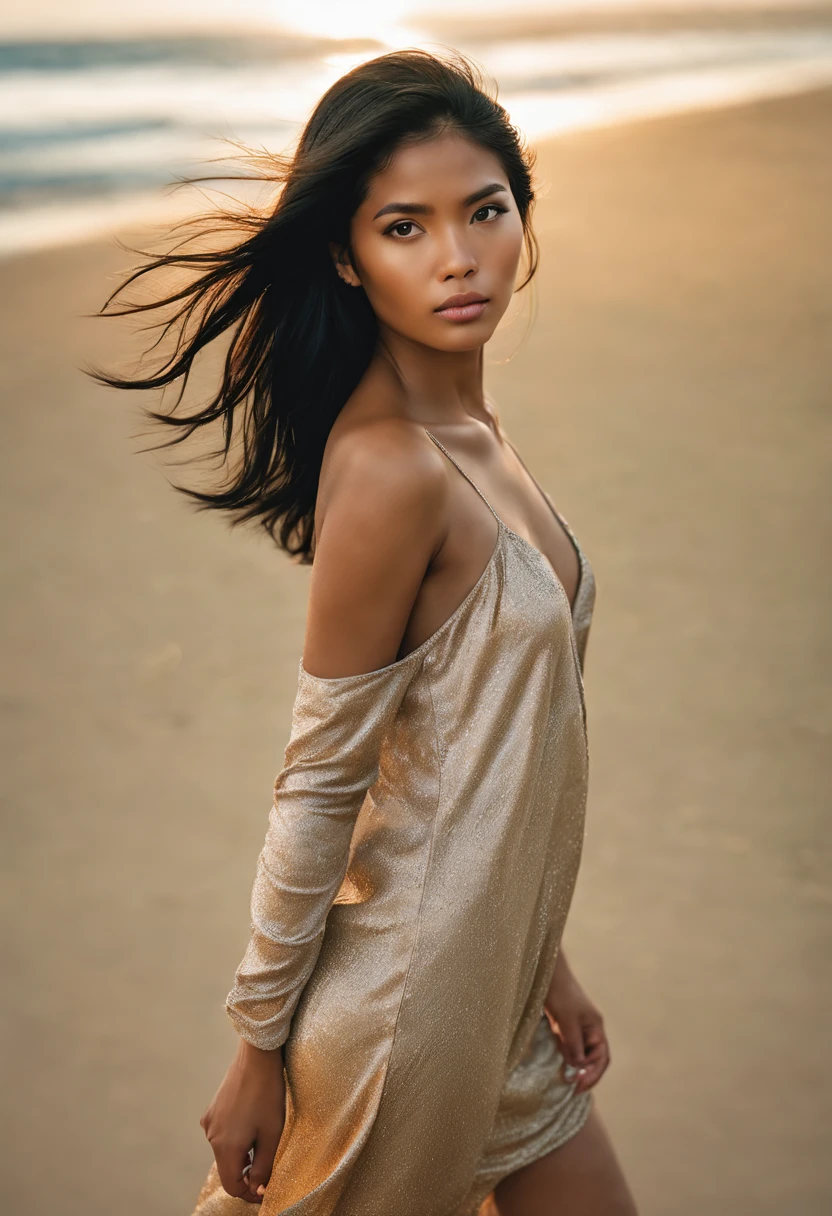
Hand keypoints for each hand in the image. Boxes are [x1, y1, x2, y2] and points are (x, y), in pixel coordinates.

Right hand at [199, 1037, 285, 1203]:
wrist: (257, 1056)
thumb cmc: (268, 1094)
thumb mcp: (272, 1134)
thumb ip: (264, 1166)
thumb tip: (257, 1190)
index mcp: (225, 1146)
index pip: (232, 1186)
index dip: (250, 1193)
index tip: (266, 1189)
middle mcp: (212, 1136)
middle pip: (227, 1170)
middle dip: (246, 1175)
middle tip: (267, 1169)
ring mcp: (210, 1121)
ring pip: (224, 1152)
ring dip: (241, 1157)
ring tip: (262, 1144)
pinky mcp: (212, 1110)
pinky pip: (221, 1135)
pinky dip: (235, 1140)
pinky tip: (251, 1126)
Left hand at [543, 951, 609, 1095]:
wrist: (547, 975)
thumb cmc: (560, 994)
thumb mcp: (567, 1019)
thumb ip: (573, 1042)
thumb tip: (578, 1064)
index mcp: (596, 1028)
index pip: (601, 1057)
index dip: (593, 1073)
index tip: (578, 1085)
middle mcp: (589, 1030)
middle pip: (593, 1058)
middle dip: (585, 1074)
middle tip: (572, 1088)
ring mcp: (577, 1029)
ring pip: (580, 1054)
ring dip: (574, 1066)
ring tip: (564, 1078)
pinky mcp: (565, 1027)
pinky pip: (569, 1047)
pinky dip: (565, 1056)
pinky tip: (558, 1063)